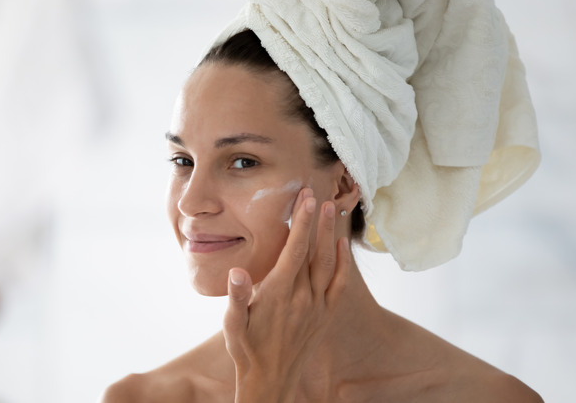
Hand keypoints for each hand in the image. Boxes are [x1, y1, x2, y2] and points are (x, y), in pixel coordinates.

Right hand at [223, 188, 350, 402]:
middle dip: (317, 220)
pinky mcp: (325, 316)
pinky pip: (338, 284)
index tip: (306, 199)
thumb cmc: (246, 349)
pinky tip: (342, 246)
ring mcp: (316, 307)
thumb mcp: (232, 324)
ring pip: (328, 263)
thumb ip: (236, 297)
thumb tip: (237, 273)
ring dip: (330, 235)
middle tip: (318, 193)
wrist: (270, 381)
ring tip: (332, 209)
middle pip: (314, 250)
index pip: (294, 250)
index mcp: (278, 294)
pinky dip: (343, 263)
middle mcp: (302, 298)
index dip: (302, 223)